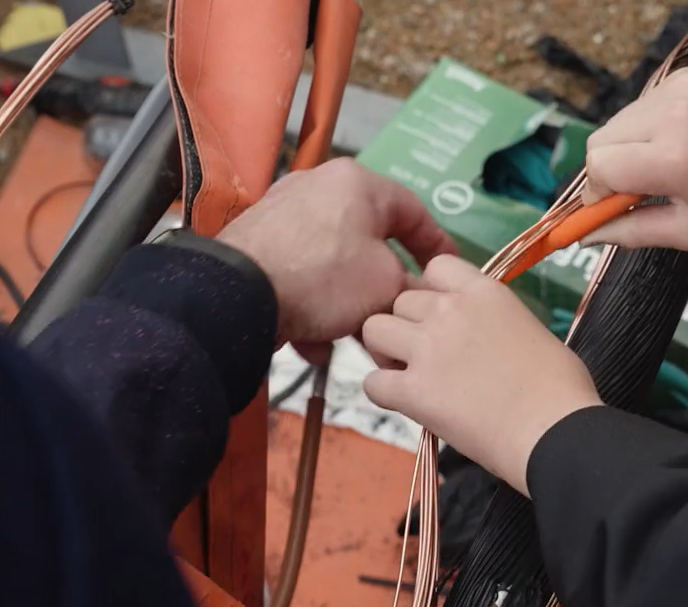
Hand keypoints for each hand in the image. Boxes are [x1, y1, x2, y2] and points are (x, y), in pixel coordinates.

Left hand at [217, 159, 456, 354]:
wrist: (238, 294)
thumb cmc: (325, 278)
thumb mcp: (386, 286)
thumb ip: (411, 288)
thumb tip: (418, 296)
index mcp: (358, 183)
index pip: (414, 212)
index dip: (438, 247)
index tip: (449, 274)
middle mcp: (318, 187)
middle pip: (369, 242)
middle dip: (384, 289)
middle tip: (397, 318)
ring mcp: (282, 213)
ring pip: (333, 264)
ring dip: (348, 304)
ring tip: (352, 340)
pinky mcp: (255, 242)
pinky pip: (300, 274)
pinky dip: (312, 305)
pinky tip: (311, 342)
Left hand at [360, 256, 601, 494]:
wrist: (553, 429)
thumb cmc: (560, 386)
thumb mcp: (532, 330)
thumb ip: (496, 323)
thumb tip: (485, 339)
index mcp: (484, 292)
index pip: (436, 267)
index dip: (433, 290)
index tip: (444, 316)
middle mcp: (449, 311)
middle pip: (401, 300)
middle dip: (408, 324)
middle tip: (426, 354)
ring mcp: (427, 349)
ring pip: (374, 330)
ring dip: (386, 351)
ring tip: (407, 373)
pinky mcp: (412, 391)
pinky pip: (372, 383)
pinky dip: (383, 392)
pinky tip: (405, 403)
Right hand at [582, 69, 687, 250]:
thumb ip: (631, 231)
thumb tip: (584, 236)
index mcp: (674, 157)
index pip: (600, 165)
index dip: (597, 191)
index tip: (613, 205)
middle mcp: (671, 114)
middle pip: (601, 140)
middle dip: (609, 169)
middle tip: (639, 189)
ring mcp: (678, 89)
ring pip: (618, 121)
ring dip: (628, 147)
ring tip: (663, 165)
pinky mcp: (685, 76)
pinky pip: (642, 105)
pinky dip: (647, 127)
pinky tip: (676, 141)